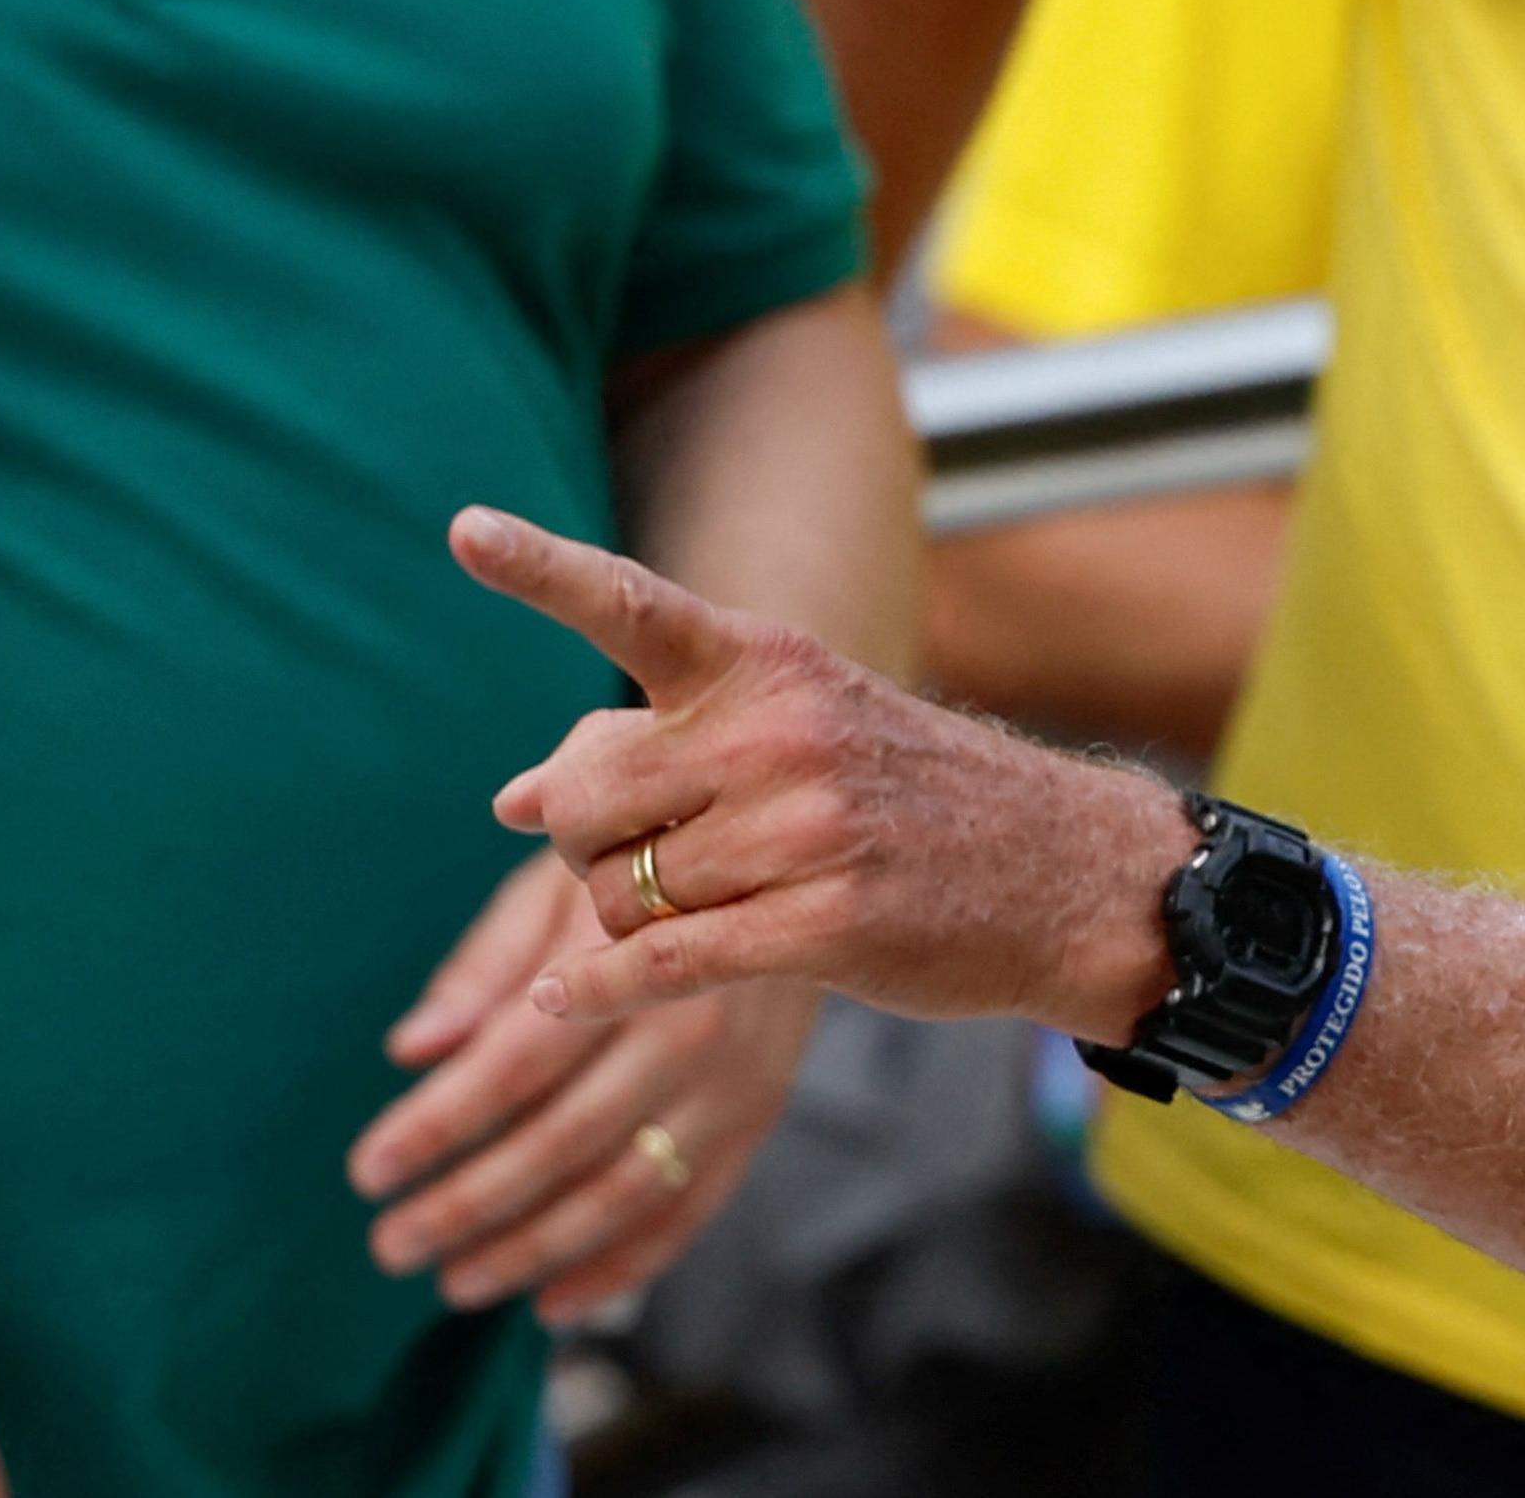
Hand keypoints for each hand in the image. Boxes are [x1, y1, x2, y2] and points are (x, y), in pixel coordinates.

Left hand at [350, 846, 813, 1324]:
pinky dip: (622, 1266)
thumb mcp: (561, 880)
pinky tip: (555, 1302)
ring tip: (455, 1281)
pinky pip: (687, 1210)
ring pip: (621, 1190)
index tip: (369, 1169)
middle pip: (563, 1140)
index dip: (439, 1123)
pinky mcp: (757, 1115)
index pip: (516, 1061)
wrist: (793, 858)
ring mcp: (731, 1079)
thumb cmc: (645, 866)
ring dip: (532, 1249)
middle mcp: (687, 1023)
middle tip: (391, 1244)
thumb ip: (486, 964)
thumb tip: (411, 1050)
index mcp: (625, 954)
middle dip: (468, 1203)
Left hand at [443, 510, 1192, 1047]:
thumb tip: (506, 800)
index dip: (541, 569)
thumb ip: (652, 753)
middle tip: (636, 857)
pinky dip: (600, 986)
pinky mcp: (824, 922)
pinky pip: (661, 961)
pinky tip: (568, 994)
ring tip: (698, 909)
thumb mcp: (793, 737)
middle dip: (582, 845)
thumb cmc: (904, 798)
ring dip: (625, 920)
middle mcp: (778, 731)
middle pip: (582, 799)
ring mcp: (804, 828)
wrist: (1062, 869)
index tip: (463, 529)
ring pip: (617, 891)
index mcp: (765, 664)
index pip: (632, 606)